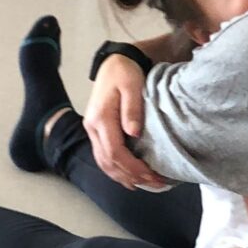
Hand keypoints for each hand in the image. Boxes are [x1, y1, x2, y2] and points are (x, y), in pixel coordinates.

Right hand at [83, 54, 167, 189]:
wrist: (113, 62)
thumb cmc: (125, 73)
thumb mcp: (132, 86)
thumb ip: (132, 109)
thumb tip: (133, 133)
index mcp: (101, 118)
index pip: (115, 151)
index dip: (133, 167)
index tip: (152, 175)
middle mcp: (93, 127)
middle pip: (108, 162)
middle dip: (132, 176)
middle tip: (156, 183)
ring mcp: (92, 130)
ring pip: (104, 163)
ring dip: (123, 177)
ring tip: (146, 184)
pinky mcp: (97, 131)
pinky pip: (104, 157)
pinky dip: (116, 170)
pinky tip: (130, 178)